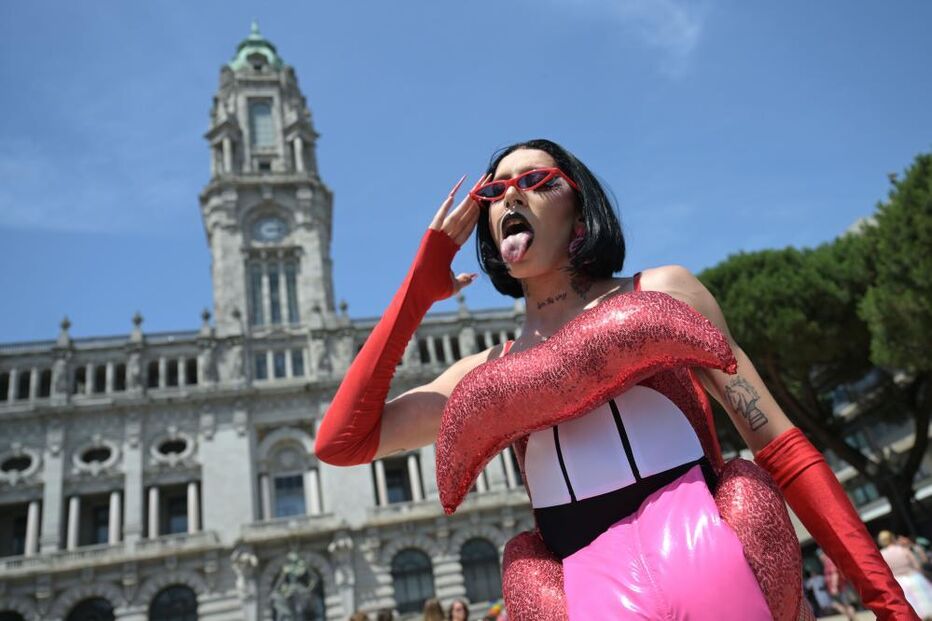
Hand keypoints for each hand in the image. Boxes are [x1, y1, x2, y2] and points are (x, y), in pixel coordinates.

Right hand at [428, 173, 489, 294]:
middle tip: (484, 186)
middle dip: (475, 202)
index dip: (476, 216)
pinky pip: (439, 220)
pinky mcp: (430, 237)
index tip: (484, 205)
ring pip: (455, 216)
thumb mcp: (454, 285)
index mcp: (450, 248)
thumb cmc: (434, 290)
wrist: (422, 293)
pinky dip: (444, 209)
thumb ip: (464, 279)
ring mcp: (438, 237)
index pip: (466, 229)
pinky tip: (452, 197)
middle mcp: (445, 239)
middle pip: (463, 217)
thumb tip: (473, 276)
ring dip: (466, 201)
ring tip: (477, 187)